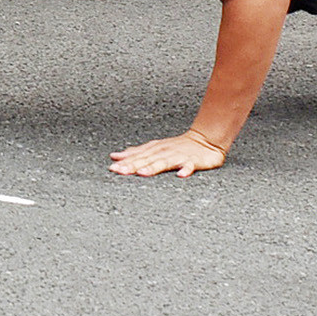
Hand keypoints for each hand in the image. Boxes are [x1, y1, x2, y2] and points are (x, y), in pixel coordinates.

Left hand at [109, 128, 227, 177]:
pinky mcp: (193, 161)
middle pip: (146, 159)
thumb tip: (115, 156)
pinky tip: (181, 175)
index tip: (112, 168)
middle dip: (132, 165)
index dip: (124, 162)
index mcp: (153, 150)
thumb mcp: (154, 148)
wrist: (204, 140)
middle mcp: (163, 152)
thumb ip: (135, 153)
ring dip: (153, 167)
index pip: (136, 157)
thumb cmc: (176, 147)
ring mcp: (178, 156)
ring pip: (164, 162)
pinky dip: (186, 170)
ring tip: (143, 173)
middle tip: (119, 171)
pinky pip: (190, 166)